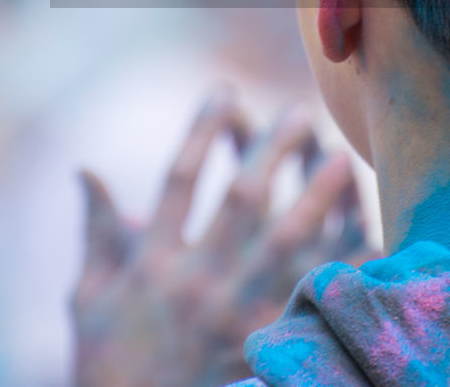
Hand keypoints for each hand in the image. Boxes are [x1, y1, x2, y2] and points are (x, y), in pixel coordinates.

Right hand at [71, 93, 371, 386]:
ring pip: (287, 242)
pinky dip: (340, 267)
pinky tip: (365, 235)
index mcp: (151, 263)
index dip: (202, 128)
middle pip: (243, 199)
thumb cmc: (107, 365)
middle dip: (272, 149)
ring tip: (342, 159)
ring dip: (317, 195)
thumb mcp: (89, 299)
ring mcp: (235, 317)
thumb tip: (84, 169)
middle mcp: (196, 284)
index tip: (225, 90)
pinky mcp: (266, 347)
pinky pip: (312, 299)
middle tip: (300, 114)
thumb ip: (97, 231)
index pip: (180, 178)